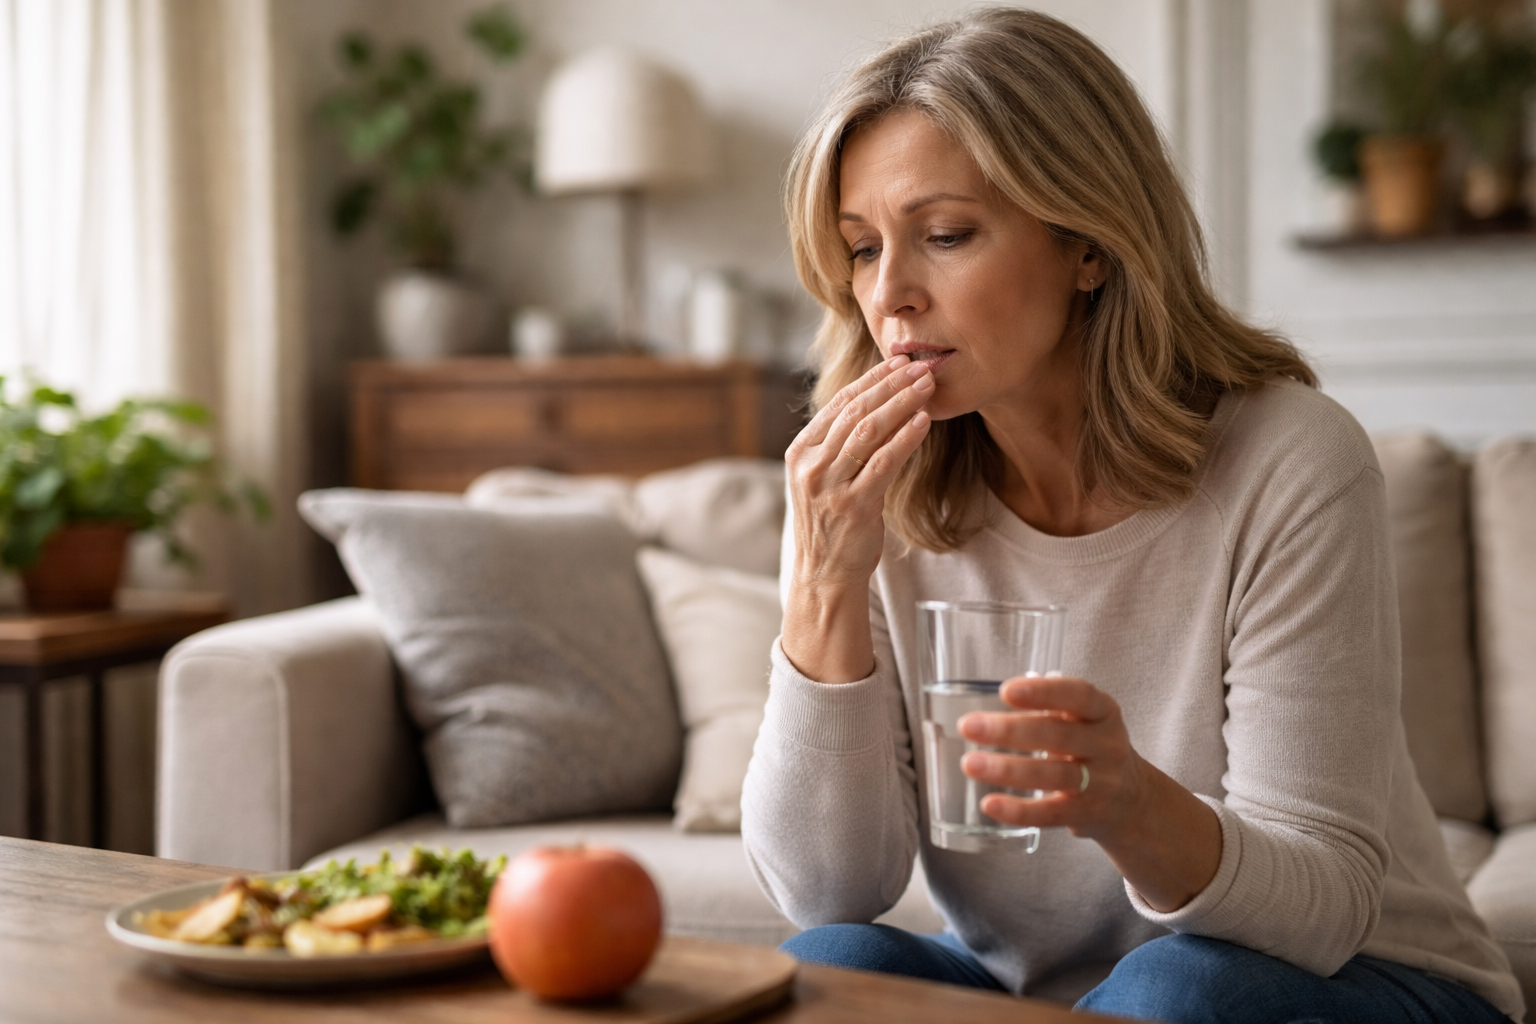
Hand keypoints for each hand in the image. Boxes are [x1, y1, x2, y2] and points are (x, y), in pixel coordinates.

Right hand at [779, 355, 933, 682]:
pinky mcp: (853, 506)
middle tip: (921, 365)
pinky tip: (924, 422)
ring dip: (902, 403)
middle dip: (891, 384)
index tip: (898, 361)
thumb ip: (838, 445)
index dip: (871, 379)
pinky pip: (883, 463)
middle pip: (855, 411)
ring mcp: (829, 486)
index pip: (839, 403)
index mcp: (800, 453)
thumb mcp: (822, 480)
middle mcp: (811, 465)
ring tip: (927, 385)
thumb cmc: (830, 526)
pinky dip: (905, 438)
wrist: (824, 577)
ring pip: (869, 430)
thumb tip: (874, 404)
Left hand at [957, 676, 1145, 841]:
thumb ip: (1049, 705)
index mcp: (1104, 712)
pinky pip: (1050, 814)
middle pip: (1057, 735)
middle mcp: (1107, 745)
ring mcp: (1101, 783)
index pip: (1078, 695)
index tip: (1004, 691)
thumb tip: (999, 692)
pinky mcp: (1087, 814)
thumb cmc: (1091, 747)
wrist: (1131, 800)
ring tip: (970, 764)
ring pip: (1052, 775)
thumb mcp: (1084, 719)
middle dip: (1009, 730)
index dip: (1042, 692)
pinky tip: (989, 804)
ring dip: (1007, 769)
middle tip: (968, 726)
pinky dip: (1018, 810)